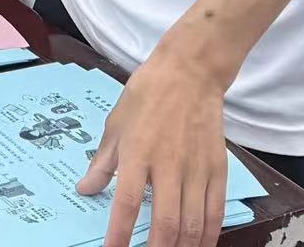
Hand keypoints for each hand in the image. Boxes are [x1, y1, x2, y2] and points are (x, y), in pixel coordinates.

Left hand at [80, 47, 230, 246]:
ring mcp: (197, 168)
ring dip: (182, 246)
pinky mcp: (218, 169)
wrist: (189, 74)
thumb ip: (102, 163)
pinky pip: (215, 210)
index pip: (126, 203)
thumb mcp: (115, 125)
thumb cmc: (146, 96)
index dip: (119, 233)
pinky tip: (200, 244)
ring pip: (193, 222)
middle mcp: (168, 164)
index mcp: (137, 153)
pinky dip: (209, 234)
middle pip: (165, 221)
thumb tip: (84, 190)